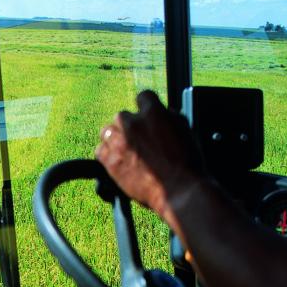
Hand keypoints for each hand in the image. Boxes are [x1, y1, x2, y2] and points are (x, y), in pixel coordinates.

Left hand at [94, 91, 203, 235]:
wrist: (179, 189)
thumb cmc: (187, 162)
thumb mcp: (184, 129)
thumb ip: (168, 116)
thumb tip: (161, 114)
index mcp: (153, 111)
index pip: (142, 97)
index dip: (145, 109)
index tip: (145, 119)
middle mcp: (132, 123)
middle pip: (122, 117)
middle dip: (129, 127)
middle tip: (137, 142)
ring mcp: (119, 142)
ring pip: (107, 131)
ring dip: (115, 139)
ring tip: (126, 152)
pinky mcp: (110, 161)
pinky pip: (99, 151)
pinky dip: (107, 155)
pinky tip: (118, 162)